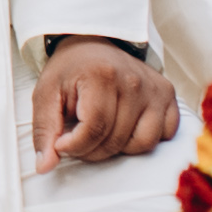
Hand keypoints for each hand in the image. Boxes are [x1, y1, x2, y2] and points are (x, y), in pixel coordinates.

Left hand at [32, 37, 175, 172]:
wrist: (94, 44)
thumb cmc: (71, 71)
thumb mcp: (46, 94)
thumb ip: (44, 131)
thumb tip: (44, 167)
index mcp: (102, 76)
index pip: (94, 130)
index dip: (74, 146)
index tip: (61, 143)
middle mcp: (134, 82)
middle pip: (115, 141)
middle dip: (90, 150)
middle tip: (77, 137)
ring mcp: (155, 89)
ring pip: (142, 144)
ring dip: (117, 148)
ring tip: (100, 133)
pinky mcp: (167, 95)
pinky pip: (164, 134)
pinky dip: (144, 139)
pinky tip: (125, 128)